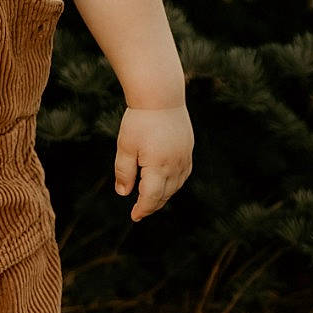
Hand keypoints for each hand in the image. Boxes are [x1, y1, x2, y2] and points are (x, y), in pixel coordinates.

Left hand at [114, 103, 192, 220]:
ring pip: (176, 185)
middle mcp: (175, 165)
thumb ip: (124, 172)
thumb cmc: (139, 120)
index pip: (151, 197)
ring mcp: (184, 157)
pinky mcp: (188, 148)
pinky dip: (175, 182)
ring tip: (151, 199)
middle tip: (140, 211)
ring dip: (164, 195)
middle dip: (152, 205)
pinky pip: (184, 173)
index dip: (142, 209)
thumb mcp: (125, 146)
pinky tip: (167, 182)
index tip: (134, 216)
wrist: (161, 96)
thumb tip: (124, 193)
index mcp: (158, 166)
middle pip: (165, 194)